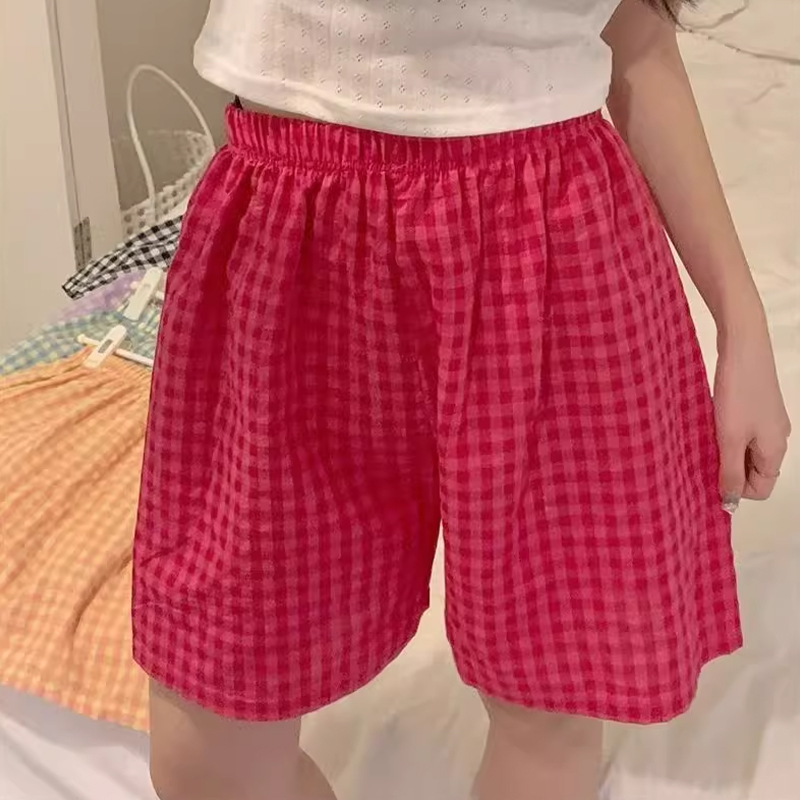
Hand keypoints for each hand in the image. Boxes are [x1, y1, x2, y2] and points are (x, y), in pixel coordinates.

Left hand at [713, 310, 790, 512]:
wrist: (742, 345)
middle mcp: (776, 437)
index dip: (735, 490)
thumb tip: (730, 504)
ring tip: (701, 444)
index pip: (760, 489)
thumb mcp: (729, 437)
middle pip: (754, 471)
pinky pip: (741, 433)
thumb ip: (729, 471)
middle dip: (727, 472)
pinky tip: (706, 428)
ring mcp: (767, 421)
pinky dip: (724, 436)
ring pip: (745, 451)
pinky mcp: (755, 406)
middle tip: (699, 462)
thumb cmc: (738, 391)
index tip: (708, 480)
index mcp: (775, 449)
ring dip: (723, 453)